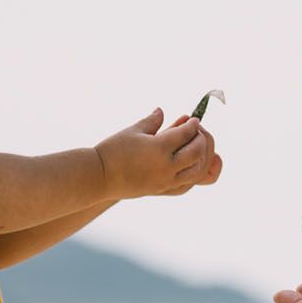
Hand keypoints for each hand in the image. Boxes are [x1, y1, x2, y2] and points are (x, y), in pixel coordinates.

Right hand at [97, 109, 219, 198]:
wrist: (98, 176)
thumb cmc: (113, 150)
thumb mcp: (133, 130)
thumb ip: (152, 121)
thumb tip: (161, 111)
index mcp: (159, 148)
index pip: (186, 133)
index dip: (192, 125)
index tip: (192, 120)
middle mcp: (167, 166)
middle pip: (197, 152)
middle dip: (201, 139)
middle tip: (197, 132)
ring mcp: (166, 181)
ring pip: (197, 171)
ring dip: (202, 157)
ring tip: (197, 147)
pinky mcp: (162, 191)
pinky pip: (187, 185)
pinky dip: (194, 174)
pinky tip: (191, 165)